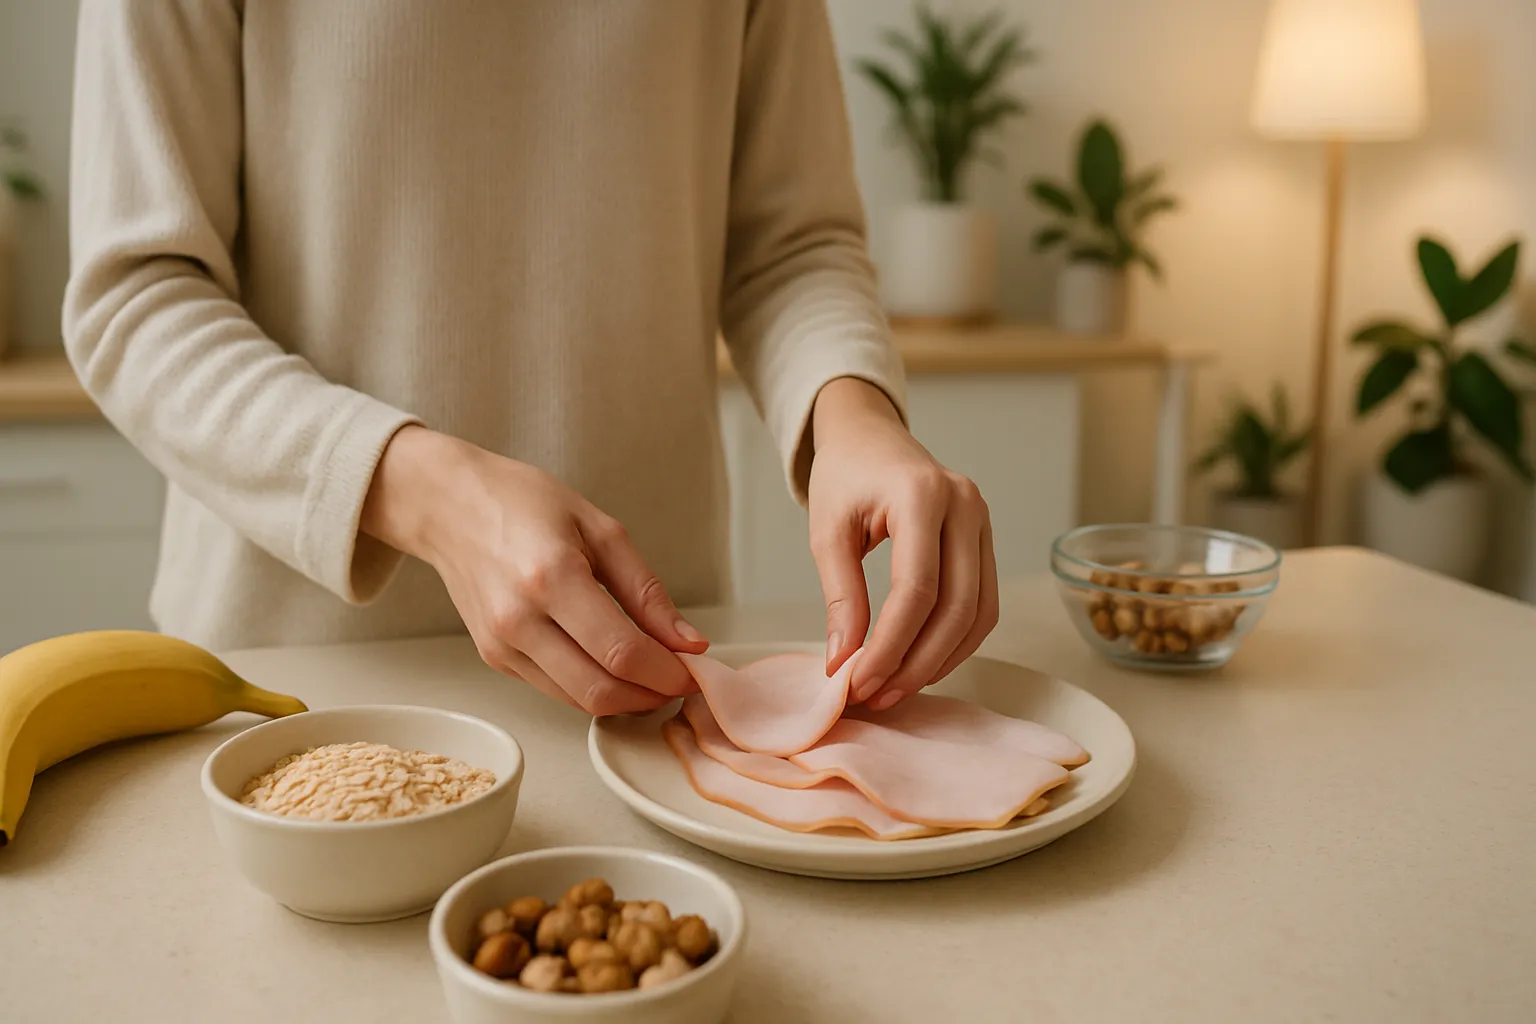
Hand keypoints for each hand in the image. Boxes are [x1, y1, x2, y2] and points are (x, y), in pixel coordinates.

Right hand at [360, 426, 707, 714]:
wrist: (449, 505)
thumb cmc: (523, 503)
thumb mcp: (601, 529)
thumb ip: (647, 592)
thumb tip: (688, 643)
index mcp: (552, 578)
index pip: (622, 652)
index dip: (667, 673)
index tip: (693, 671)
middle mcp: (520, 620)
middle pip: (601, 691)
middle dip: (652, 695)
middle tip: (679, 681)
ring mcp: (502, 645)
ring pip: (579, 701)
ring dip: (626, 700)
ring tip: (653, 674)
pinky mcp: (494, 658)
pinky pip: (556, 690)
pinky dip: (593, 688)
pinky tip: (613, 667)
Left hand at [807, 378, 997, 710]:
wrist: (868, 437)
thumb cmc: (844, 478)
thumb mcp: (827, 532)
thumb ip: (839, 597)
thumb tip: (844, 663)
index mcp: (922, 494)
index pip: (917, 588)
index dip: (891, 645)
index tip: (858, 681)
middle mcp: (965, 505)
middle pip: (957, 607)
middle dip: (917, 662)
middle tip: (877, 695)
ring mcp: (983, 521)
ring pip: (980, 612)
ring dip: (941, 660)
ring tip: (896, 688)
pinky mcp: (986, 539)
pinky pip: (983, 603)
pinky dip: (957, 641)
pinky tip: (921, 662)